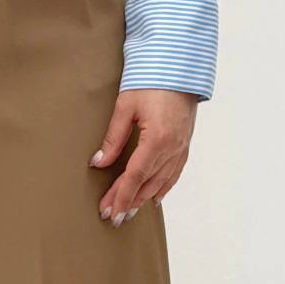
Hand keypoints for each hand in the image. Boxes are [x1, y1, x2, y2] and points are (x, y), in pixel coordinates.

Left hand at [88, 89, 198, 224]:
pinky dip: (163, 187)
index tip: (109, 211)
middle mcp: (172, 148)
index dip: (121, 196)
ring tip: (128, 212)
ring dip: (143, 199)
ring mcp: (181, 147)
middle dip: (128, 202)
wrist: (180, 66)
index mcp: (157, 139)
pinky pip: (174, 173)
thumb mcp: (126, 106)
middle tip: (112, 217)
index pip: (134, 176)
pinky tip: (154, 197)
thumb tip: (99, 161)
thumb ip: (113, 137)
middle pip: (147, 183)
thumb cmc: (152, 80)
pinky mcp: (184, 144)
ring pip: (161, 182)